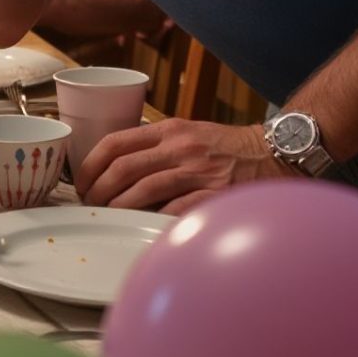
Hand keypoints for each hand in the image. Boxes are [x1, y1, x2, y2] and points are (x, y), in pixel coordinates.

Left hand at [75, 118, 290, 215]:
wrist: (276, 151)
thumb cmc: (229, 146)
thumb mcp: (189, 132)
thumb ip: (157, 146)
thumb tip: (118, 169)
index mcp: (169, 130)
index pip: (116, 142)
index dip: (91, 164)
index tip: (81, 181)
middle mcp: (179, 147)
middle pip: (123, 167)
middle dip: (98, 189)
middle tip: (89, 204)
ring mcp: (197, 170)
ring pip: (143, 189)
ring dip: (119, 206)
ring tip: (108, 217)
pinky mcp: (214, 193)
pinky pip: (175, 208)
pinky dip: (155, 217)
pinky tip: (142, 226)